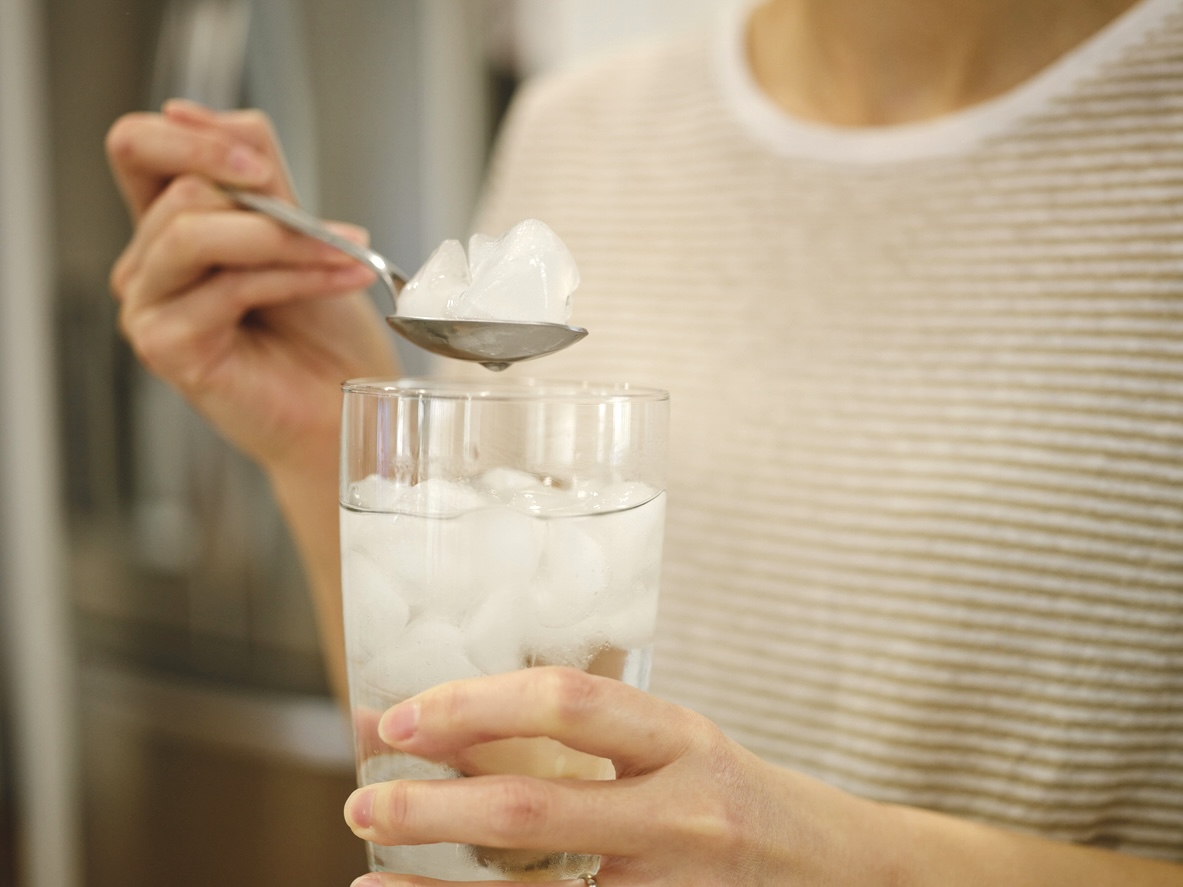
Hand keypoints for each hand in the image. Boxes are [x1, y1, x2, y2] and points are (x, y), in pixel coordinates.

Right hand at [105, 99, 397, 471]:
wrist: (346, 407)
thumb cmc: (323, 334)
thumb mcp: (298, 235)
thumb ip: (256, 177)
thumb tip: (194, 113)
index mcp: (169, 227)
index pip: (140, 149)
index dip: (193, 138)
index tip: (259, 162)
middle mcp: (147, 265)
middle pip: (181, 190)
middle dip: (270, 201)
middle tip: (335, 226)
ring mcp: (149, 306)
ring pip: (196, 232)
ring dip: (288, 239)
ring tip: (349, 254)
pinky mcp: (166, 345)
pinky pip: (227, 286)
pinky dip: (295, 276)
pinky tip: (343, 279)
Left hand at [342, 667, 886, 886]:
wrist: (862, 882)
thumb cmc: (757, 809)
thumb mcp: (687, 754)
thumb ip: (597, 746)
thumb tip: (467, 733)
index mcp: (685, 741)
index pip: (570, 702)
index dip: (475, 702)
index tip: (402, 717)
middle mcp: (686, 814)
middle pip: (536, 805)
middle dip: (431, 805)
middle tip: (360, 800)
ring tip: (368, 872)